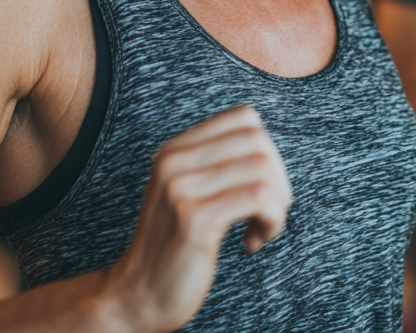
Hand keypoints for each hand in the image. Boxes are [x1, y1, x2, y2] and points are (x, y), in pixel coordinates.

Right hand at [102, 106, 290, 332]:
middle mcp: (175, 161)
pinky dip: (272, 220)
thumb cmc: (176, 246)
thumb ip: (218, 164)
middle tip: (269, 213)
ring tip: (261, 229)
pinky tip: (252, 243)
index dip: (267, 150)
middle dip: (278, 179)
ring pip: (263, 168)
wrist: (137, 298)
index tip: (262, 186)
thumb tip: (269, 149)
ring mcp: (182, 187)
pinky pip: (259, 198)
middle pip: (258, 141)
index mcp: (175, 149)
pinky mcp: (194, 218)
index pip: (244, 118)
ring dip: (277, 204)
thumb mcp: (190, 193)